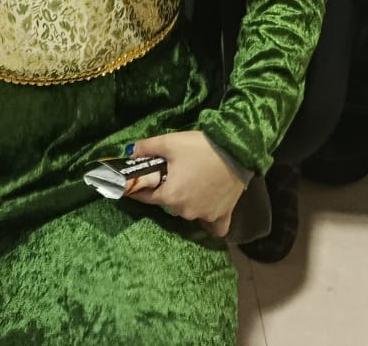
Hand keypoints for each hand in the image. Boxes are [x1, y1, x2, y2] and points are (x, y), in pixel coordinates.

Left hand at [124, 131, 246, 236]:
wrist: (236, 151)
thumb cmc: (200, 148)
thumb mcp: (169, 142)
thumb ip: (147, 148)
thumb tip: (131, 152)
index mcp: (170, 196)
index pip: (146, 196)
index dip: (140, 188)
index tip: (137, 183)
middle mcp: (185, 211)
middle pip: (169, 202)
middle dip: (167, 189)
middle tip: (174, 171)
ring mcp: (205, 216)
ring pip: (187, 211)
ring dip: (186, 200)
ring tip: (193, 180)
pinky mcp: (222, 215)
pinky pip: (212, 226)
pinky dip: (208, 220)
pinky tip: (207, 207)